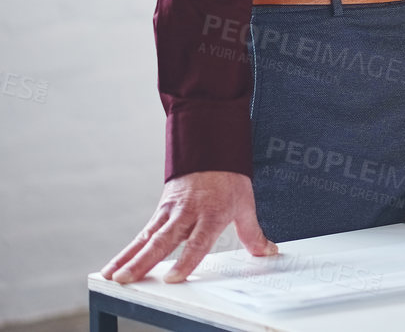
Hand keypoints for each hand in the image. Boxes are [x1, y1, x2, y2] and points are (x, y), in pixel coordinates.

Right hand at [102, 171, 275, 283]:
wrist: (212, 149)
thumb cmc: (229, 179)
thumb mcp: (245, 204)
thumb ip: (252, 233)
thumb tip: (267, 251)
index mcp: (211, 213)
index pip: (197, 242)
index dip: (185, 260)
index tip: (172, 278)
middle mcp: (187, 213)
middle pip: (164, 241)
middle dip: (144, 262)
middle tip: (128, 279)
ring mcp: (170, 212)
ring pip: (147, 238)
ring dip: (128, 258)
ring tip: (113, 277)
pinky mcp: (160, 211)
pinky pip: (142, 233)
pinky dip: (127, 250)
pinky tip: (114, 266)